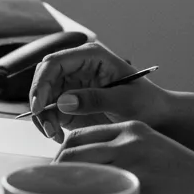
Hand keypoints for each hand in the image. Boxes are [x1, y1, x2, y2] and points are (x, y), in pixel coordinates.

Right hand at [28, 43, 166, 142]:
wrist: (155, 117)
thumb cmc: (146, 102)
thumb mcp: (125, 100)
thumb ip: (96, 99)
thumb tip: (64, 100)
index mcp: (92, 57)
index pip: (55, 62)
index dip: (42, 82)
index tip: (39, 106)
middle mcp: (78, 67)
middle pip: (43, 78)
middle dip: (39, 101)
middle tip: (46, 125)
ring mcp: (72, 85)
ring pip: (42, 96)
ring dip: (42, 117)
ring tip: (55, 135)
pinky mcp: (69, 103)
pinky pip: (48, 111)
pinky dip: (47, 124)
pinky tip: (58, 137)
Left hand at [55, 120, 193, 193]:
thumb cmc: (190, 180)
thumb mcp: (155, 154)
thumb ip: (124, 163)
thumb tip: (90, 187)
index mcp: (133, 129)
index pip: (77, 137)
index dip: (59, 160)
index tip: (52, 181)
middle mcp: (131, 140)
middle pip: (71, 154)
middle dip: (52, 178)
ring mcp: (137, 164)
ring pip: (82, 176)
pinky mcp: (142, 191)